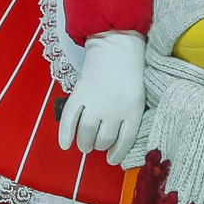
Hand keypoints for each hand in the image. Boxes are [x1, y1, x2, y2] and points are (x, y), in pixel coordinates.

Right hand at [58, 31, 145, 163]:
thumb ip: (130, 115)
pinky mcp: (80, 94)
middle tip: (96, 145)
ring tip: (84, 145)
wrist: (117, 44)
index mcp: (133, 108)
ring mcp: (96, 102)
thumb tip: (117, 141)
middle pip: (104, 139)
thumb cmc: (132, 70)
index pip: (125, 140)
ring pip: (87, 133)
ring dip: (84, 143)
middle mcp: (114, 109)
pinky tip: (64, 145)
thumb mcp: (139, 94)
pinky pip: (70, 119)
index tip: (112, 160)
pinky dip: (65, 134)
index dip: (118, 153)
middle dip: (99, 145)